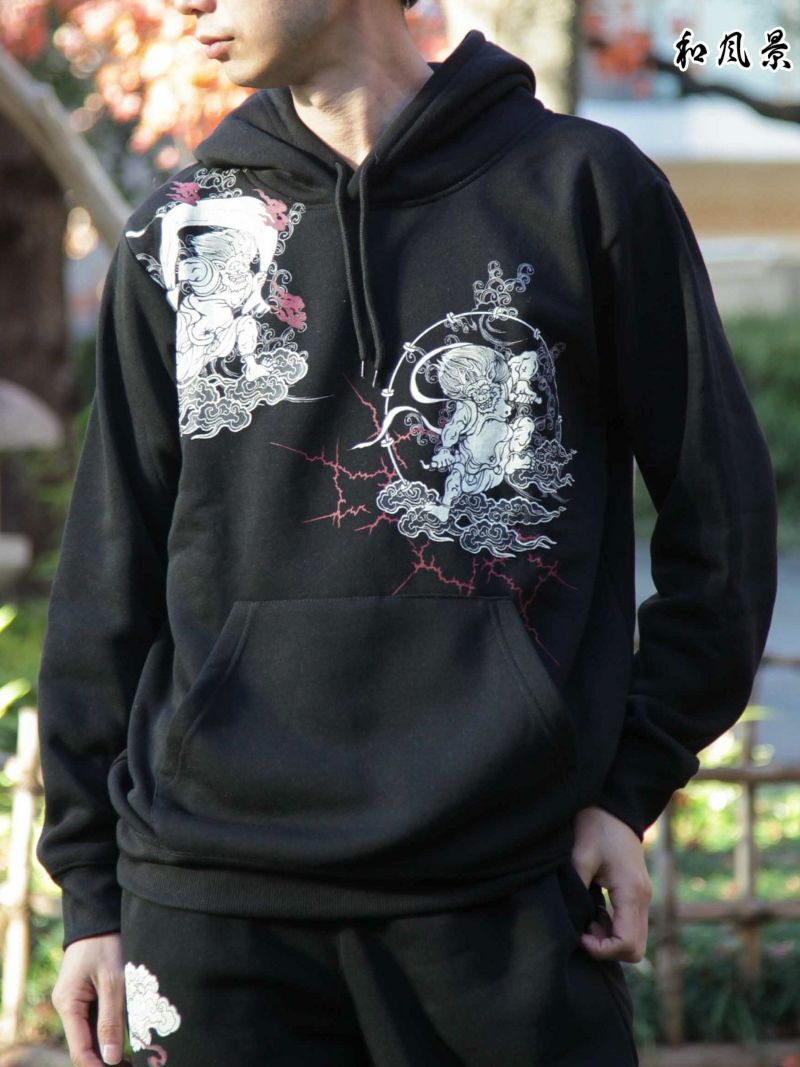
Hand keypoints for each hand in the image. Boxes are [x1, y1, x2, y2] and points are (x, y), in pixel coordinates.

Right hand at [51, 932, 128, 1065]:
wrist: (100, 914)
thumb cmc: (106, 944)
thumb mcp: (113, 981)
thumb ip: (111, 1020)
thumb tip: (109, 1058)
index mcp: (68, 1004)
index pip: (79, 1049)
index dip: (97, 1066)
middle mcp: (69, 1005)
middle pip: (86, 1043)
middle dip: (107, 1056)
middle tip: (132, 1062)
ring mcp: (78, 999)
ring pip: (94, 1030)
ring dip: (112, 1042)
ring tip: (136, 1052)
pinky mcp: (89, 991)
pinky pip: (99, 1016)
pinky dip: (114, 1026)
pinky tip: (132, 1032)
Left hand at [570, 805, 652, 962]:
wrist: (614, 805)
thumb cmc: (596, 826)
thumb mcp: (580, 855)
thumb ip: (577, 890)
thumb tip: (570, 922)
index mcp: (632, 893)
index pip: (627, 945)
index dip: (602, 949)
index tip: (579, 933)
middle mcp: (643, 899)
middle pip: (635, 949)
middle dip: (606, 948)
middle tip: (582, 929)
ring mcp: (642, 896)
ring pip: (633, 938)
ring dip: (608, 937)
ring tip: (584, 917)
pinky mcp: (636, 892)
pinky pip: (629, 924)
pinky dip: (611, 926)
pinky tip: (592, 908)